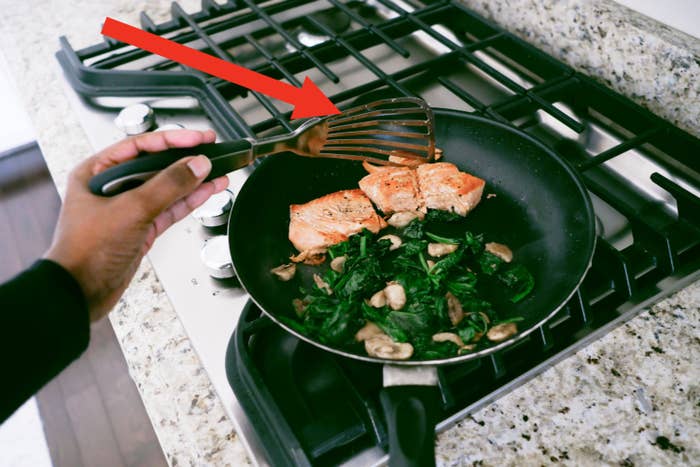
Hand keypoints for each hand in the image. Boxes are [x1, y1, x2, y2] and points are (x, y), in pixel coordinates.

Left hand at [45, 130, 228, 321]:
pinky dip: (190, 201)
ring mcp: (128, 209)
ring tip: (217, 171)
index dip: (173, 139)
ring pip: (167, 188)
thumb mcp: (131, 209)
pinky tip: (206, 191)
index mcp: (97, 172)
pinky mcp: (141, 229)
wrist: (80, 291)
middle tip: (211, 151)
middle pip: (156, 165)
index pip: (141, 145)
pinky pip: (170, 209)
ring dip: (193, 181)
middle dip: (186, 160)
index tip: (199, 138)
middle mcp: (112, 188)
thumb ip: (168, 185)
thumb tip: (195, 165)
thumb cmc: (85, 250)